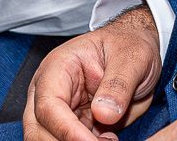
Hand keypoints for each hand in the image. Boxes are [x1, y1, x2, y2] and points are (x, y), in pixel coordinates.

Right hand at [24, 7, 161, 140]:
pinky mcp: (72, 126)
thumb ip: (118, 85)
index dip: (67, 130)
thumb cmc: (130, 46)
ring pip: (49, 140)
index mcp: (58, 68)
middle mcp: (50, 92)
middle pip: (38, 130)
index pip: (48, 106)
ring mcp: (59, 111)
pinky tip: (109, 139)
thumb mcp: (132, 58)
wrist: (138, 50)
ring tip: (110, 139)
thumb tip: (104, 114)